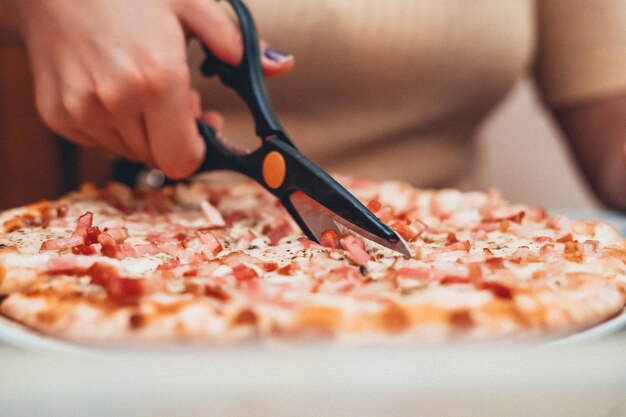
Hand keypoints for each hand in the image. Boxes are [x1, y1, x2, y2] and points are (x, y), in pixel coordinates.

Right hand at [15, 0, 293, 177]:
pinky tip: (112, 88)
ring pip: (130, 152)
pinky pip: (100, 141)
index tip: (202, 127)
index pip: (184, 160)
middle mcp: (117, 103)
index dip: (199, 151)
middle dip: (174, 137)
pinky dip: (113, 124)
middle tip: (173, 98)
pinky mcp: (58, 115)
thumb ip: (236, 42)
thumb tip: (281, 66)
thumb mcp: (190, 3)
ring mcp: (82, 112)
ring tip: (142, 87)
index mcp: (157, 79)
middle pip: (159, 159)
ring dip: (144, 131)